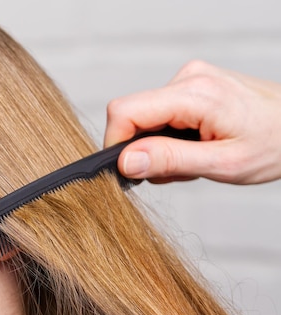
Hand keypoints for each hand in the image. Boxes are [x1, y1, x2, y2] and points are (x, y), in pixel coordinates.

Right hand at [104, 60, 280, 183]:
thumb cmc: (275, 144)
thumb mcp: (222, 164)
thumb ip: (170, 161)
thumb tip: (126, 161)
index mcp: (194, 94)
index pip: (124, 111)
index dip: (116, 143)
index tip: (130, 170)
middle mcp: (188, 79)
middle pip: (133, 114)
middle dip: (144, 149)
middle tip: (176, 170)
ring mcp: (190, 79)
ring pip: (145, 116)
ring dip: (159, 145)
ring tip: (193, 158)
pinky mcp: (192, 85)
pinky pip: (160, 112)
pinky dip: (170, 135)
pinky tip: (195, 144)